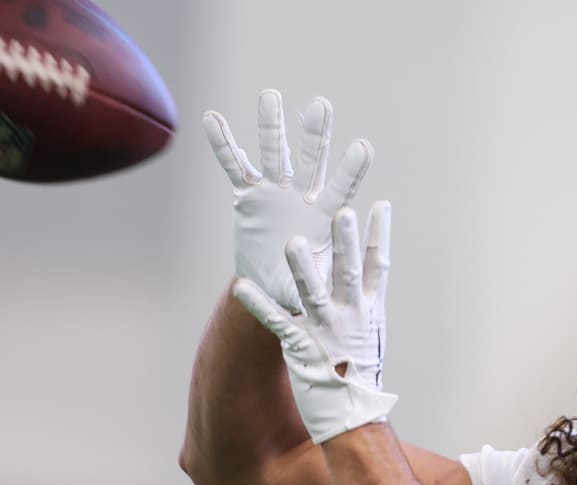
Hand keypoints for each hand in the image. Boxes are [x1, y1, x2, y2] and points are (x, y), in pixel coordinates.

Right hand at [204, 89, 372, 313]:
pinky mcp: (248, 195)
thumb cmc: (302, 284)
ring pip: (273, 153)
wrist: (275, 282)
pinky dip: (223, 143)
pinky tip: (212, 118)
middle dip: (315, 134)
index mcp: (325, 216)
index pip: (341, 189)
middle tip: (322, 105)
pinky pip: (234, 165)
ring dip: (271, 126)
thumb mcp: (308, 287)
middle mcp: (303, 196)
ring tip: (270, 96)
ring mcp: (275, 191)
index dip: (350, 171)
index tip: (363, 147)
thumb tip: (309, 295)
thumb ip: (307, 283)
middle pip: (310, 160)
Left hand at [233, 203, 394, 443]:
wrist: (354, 414)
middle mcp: (351, 316)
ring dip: (303, 268)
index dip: (379, 235)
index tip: (380, 206)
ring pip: (314, 293)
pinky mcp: (301, 347)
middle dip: (345, 243)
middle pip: (348, 273)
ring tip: (293, 243)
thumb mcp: (370, 333)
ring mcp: (326, 331)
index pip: (378, 266)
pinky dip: (258, 304)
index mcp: (369, 310)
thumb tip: (363, 278)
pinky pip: (277, 321)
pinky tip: (241, 286)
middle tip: (341, 212)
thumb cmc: (359, 374)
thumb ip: (362, 304)